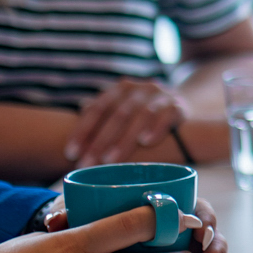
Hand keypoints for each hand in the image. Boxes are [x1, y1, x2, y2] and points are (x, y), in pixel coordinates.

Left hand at [66, 78, 189, 166]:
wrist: (181, 106)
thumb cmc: (143, 114)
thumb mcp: (123, 109)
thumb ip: (102, 115)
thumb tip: (75, 120)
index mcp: (122, 89)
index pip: (98, 108)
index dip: (83, 130)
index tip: (71, 153)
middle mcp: (140, 89)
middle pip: (118, 114)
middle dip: (101, 141)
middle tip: (88, 163)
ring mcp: (161, 96)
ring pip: (141, 115)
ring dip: (124, 138)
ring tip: (111, 160)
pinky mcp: (178, 106)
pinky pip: (167, 115)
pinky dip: (156, 127)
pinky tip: (146, 142)